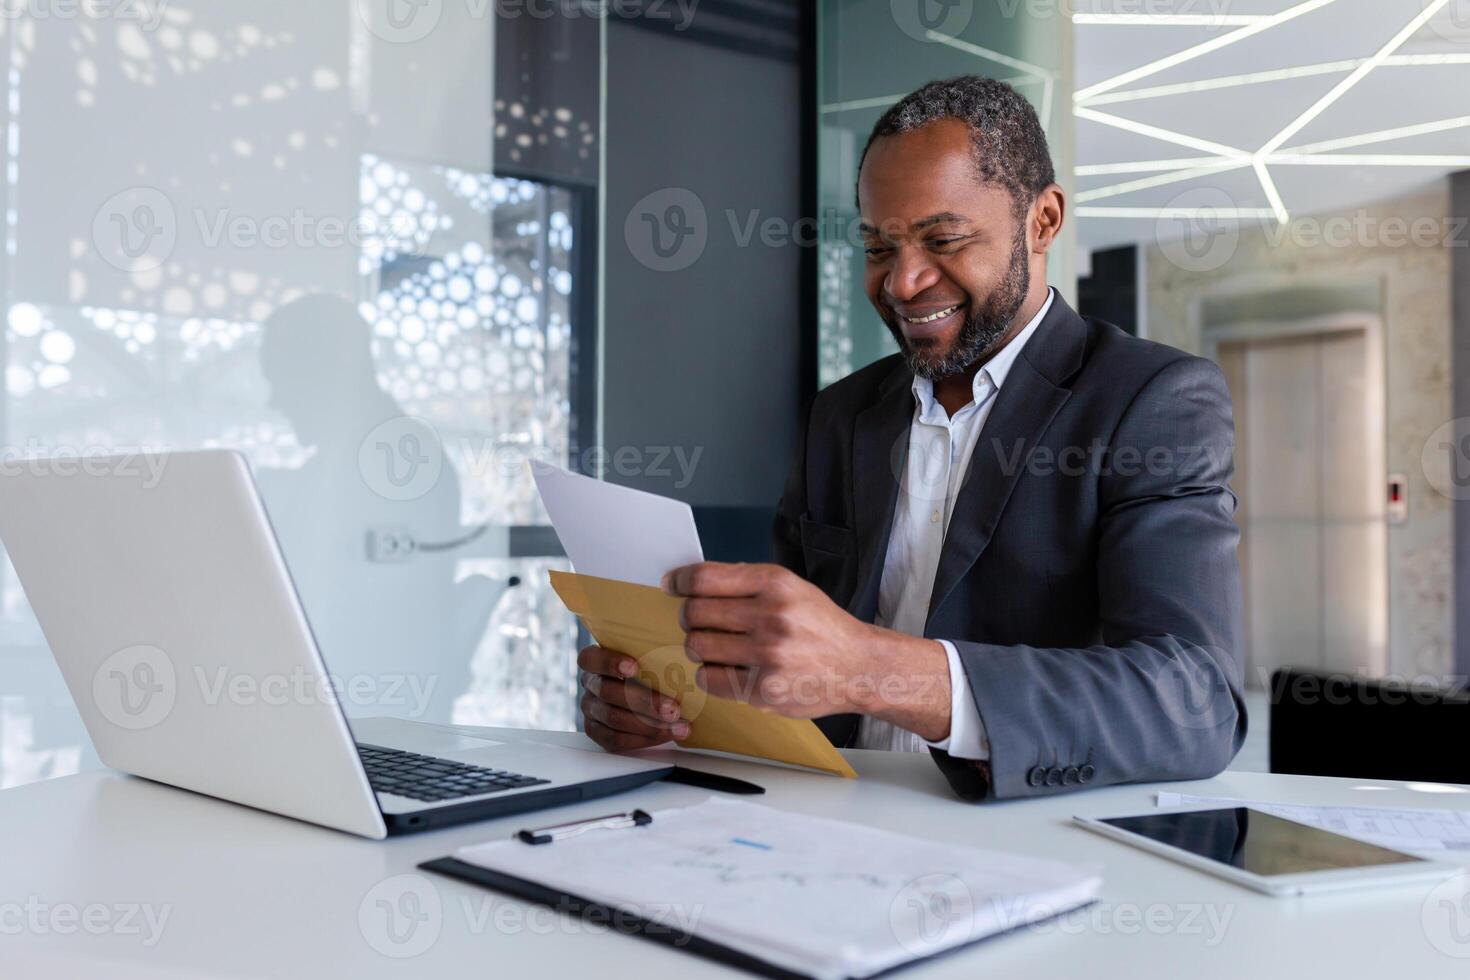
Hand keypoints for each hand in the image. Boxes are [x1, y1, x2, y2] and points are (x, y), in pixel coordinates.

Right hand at [577, 645, 690, 752]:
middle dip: (645, 702)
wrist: (647, 695)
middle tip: (673, 708)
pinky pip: (616, 739)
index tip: (635, 667)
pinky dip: (644, 738)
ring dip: (650, 724)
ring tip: (679, 726)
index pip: (591, 658)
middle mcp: (590, 684)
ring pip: (614, 718)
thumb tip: (683, 645)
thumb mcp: (649, 654)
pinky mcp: (597, 732)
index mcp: (594, 661)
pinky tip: (667, 734)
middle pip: (608, 692)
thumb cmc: (649, 668)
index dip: (610, 663)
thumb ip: (654, 649)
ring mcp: (591, 709)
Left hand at [665, 562, 951, 738]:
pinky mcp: (764, 690)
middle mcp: (771, 616)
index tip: (672, 585)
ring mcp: (767, 655)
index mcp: (776, 583)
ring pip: (698, 646)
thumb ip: (747, 583)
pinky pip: (710, 678)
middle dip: (690, 617)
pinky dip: (709, 674)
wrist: (857, 666)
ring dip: (699, 647)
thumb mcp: (792, 588)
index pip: (705, 578)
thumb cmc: (820, 625)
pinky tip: (725, 669)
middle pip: (695, 612)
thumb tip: (690, 582)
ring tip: (715, 647)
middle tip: (699, 622)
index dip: (680, 581)